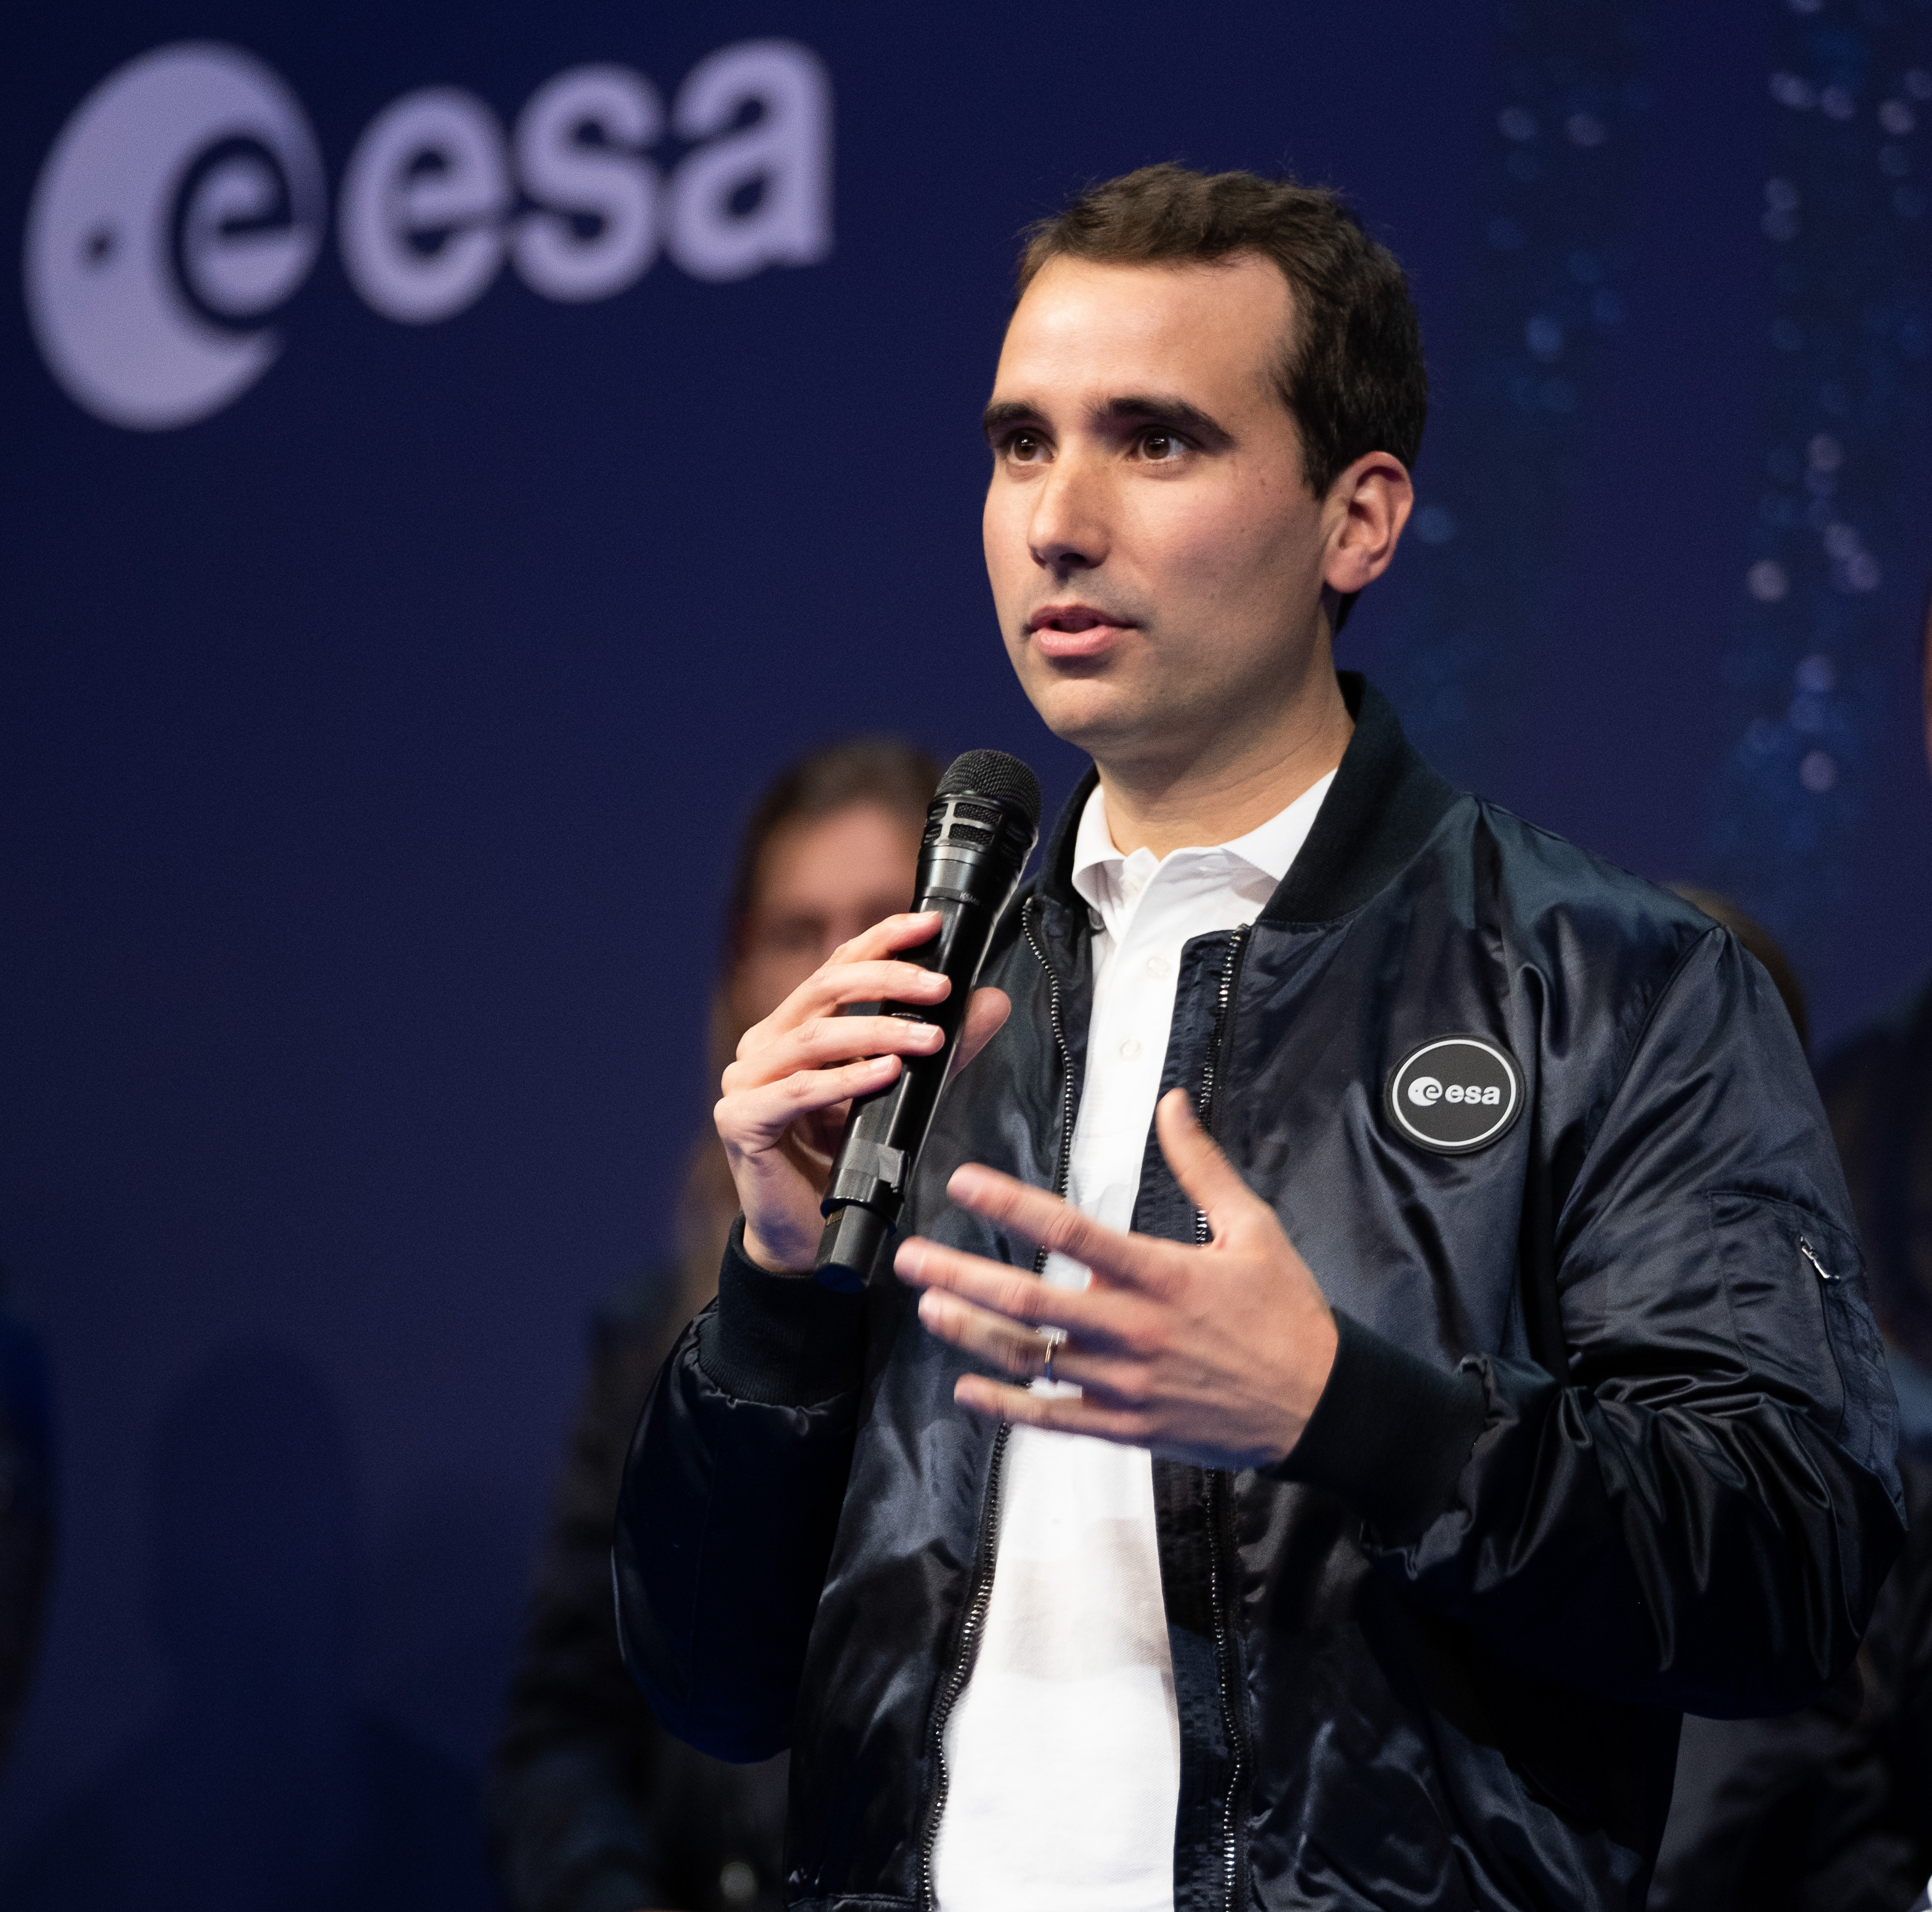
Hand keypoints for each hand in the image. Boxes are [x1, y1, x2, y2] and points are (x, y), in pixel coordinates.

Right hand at [717, 911, 1010, 1273]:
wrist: (808, 1236)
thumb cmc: (846, 1160)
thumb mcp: (900, 1094)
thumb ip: (940, 1049)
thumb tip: (990, 1002)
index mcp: (794, 1027)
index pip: (838, 967)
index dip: (882, 940)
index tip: (930, 925)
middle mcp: (764, 1045)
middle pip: (825, 989)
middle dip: (888, 980)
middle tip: (941, 988)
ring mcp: (745, 1081)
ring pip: (815, 1037)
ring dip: (877, 1031)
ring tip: (929, 1037)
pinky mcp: (740, 1121)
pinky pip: (798, 1092)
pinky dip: (845, 1080)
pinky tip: (886, 1074)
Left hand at [896, 1088, 1337, 1467]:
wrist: (1322, 1406)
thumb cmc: (1287, 1313)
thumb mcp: (1254, 1228)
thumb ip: (1202, 1166)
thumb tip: (1171, 1104)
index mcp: (1161, 1274)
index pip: (1071, 1230)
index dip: (1011, 1205)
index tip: (963, 1182)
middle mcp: (1134, 1328)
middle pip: (1030, 1299)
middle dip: (963, 1275)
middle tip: (912, 1258)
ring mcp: (1127, 1383)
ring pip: (1032, 1358)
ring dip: (973, 1333)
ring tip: (929, 1309)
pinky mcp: (1129, 1426)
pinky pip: (1055, 1418)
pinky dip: (1006, 1407)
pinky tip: (968, 1388)